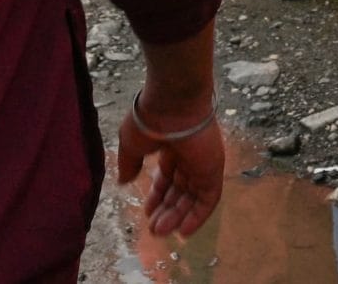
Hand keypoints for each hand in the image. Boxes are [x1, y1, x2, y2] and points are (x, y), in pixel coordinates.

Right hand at [113, 99, 224, 238]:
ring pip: (192, 197)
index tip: (148, 212)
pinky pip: (209, 198)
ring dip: (178, 217)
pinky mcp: (214, 170)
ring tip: (161, 232)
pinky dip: (198, 216)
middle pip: (180, 190)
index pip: (167, 178)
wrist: (172, 106)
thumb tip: (124, 181)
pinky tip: (183, 231)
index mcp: (171, 148)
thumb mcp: (131, 145)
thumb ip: (129, 164)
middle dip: (167, 211)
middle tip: (154, 229)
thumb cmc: (150, 122)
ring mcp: (202, 163)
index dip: (157, 196)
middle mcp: (188, 157)